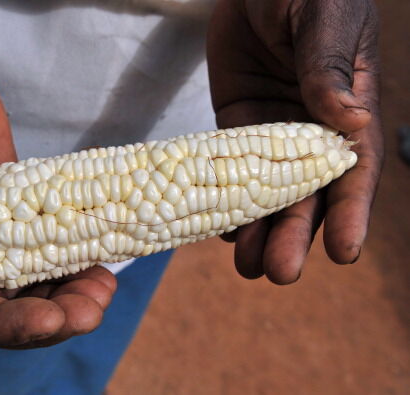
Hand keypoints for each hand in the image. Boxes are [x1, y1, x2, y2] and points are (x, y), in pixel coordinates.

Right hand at [0, 41, 115, 347]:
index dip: (4, 326)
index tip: (52, 321)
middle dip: (47, 316)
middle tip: (93, 311)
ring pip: (24, 279)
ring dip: (66, 292)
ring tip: (104, 289)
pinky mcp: (9, 207)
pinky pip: (42, 238)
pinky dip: (71, 252)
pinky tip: (101, 256)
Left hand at [207, 0, 382, 282]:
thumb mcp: (323, 19)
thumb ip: (329, 68)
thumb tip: (350, 121)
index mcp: (346, 110)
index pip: (354, 170)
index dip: (351, 212)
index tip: (344, 252)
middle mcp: (309, 131)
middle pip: (306, 194)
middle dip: (296, 235)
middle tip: (280, 273)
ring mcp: (269, 133)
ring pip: (266, 193)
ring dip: (259, 231)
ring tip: (247, 267)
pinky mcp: (234, 126)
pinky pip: (228, 171)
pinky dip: (224, 201)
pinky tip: (217, 231)